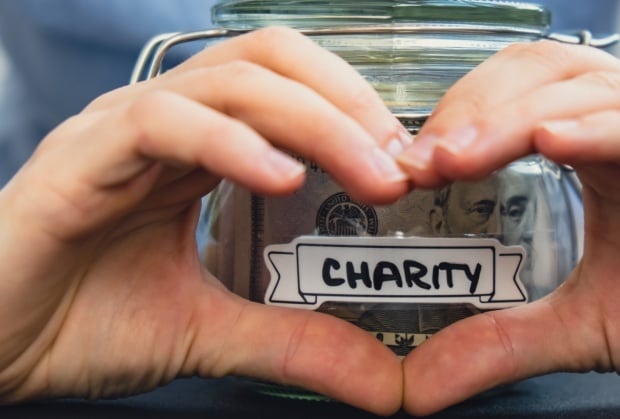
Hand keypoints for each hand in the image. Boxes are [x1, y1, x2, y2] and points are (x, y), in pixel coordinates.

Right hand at [0, 28, 409, 414]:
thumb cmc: (81, 322)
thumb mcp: (213, 332)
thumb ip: (294, 342)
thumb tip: (384, 383)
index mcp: (199, 148)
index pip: (289, 88)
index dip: (355, 112)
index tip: (407, 165)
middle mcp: (166, 124)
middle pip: (271, 64)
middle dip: (349, 104)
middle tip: (402, 164)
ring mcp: (122, 131)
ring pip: (230, 82)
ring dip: (314, 120)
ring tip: (369, 171)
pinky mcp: (82, 158)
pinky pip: (163, 122)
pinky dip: (229, 142)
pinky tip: (279, 177)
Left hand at [398, 41, 619, 414]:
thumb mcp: (584, 327)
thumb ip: (503, 343)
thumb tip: (420, 384)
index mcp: (596, 150)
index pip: (511, 99)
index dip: (455, 123)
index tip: (406, 170)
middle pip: (540, 75)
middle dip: (474, 110)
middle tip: (423, 160)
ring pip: (592, 90)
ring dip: (519, 115)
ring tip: (464, 153)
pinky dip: (608, 128)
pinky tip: (556, 143)